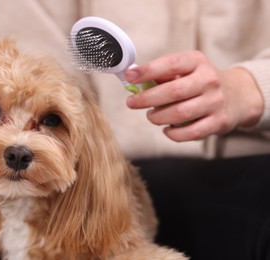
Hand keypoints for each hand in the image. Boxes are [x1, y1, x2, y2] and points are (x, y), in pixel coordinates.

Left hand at [125, 51, 263, 141]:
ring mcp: (215, 101)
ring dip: (158, 117)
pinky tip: (167, 129)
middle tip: (132, 103)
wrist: (237, 96)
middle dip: (147, 99)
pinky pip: (190, 132)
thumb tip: (134, 82)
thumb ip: (162, 75)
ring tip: (151, 116)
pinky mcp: (218, 122)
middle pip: (173, 91)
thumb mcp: (186, 70)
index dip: (148, 70)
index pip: (171, 64)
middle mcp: (209, 80)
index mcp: (197, 62)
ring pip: (180, 113)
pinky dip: (173, 133)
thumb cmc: (200, 83)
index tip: (130, 76)